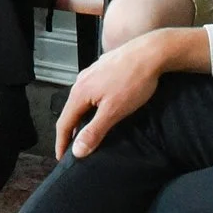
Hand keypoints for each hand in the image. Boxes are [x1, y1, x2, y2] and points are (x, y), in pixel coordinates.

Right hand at [53, 37, 167, 159]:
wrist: (151, 51)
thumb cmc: (133, 82)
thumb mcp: (114, 111)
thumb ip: (94, 131)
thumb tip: (77, 152)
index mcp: (79, 93)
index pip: (63, 124)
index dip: (61, 144)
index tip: (62, 160)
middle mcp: (80, 82)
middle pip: (70, 112)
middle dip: (70, 132)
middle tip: (74, 149)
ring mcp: (91, 73)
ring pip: (80, 101)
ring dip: (80, 118)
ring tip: (86, 131)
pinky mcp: (102, 69)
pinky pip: (90, 92)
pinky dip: (90, 106)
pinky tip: (100, 109)